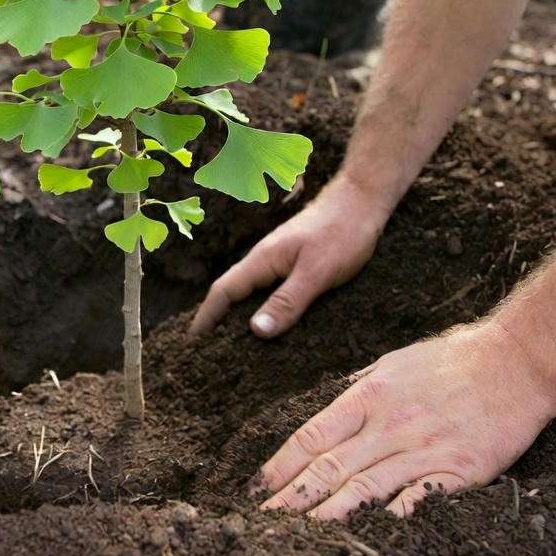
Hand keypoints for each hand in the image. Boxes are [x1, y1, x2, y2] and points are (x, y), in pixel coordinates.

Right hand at [190, 173, 392, 337]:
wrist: (363, 200)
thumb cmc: (342, 232)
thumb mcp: (316, 272)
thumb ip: (287, 301)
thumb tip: (256, 331)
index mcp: (262, 261)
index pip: (222, 291)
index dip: (206, 317)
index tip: (192, 344)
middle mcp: (265, 261)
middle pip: (231, 294)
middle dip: (216, 321)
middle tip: (208, 355)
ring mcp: (280, 262)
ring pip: (252, 294)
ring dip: (239, 317)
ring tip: (235, 348)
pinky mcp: (296, 265)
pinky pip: (270, 291)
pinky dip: (263, 310)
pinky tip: (271, 326)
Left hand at [254, 323, 555, 519]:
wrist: (519, 360)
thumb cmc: (456, 358)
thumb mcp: (394, 362)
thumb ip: (359, 389)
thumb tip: (327, 411)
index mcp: (369, 395)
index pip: (312, 436)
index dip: (281, 465)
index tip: (257, 488)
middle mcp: (390, 424)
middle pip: (329, 468)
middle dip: (291, 498)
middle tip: (262, 522)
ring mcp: (424, 449)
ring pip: (364, 489)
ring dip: (327, 515)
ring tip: (297, 536)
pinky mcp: (459, 471)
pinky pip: (417, 500)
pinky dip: (390, 518)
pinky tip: (367, 535)